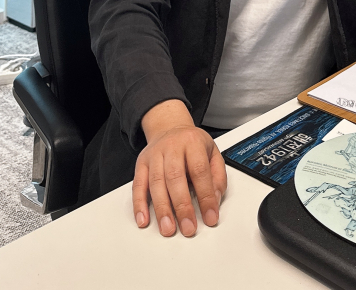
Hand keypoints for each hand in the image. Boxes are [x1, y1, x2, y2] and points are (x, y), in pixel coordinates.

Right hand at [133, 99, 227, 236]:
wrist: (169, 126)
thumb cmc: (192, 144)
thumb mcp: (212, 152)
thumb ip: (217, 176)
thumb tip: (215, 200)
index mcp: (192, 142)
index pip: (200, 171)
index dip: (205, 196)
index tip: (210, 217)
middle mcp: (172, 146)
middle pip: (175, 177)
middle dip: (182, 206)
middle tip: (188, 227)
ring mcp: (154, 155)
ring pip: (156, 182)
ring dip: (162, 209)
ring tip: (168, 228)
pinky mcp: (141, 163)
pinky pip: (138, 185)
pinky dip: (139, 204)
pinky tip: (143, 219)